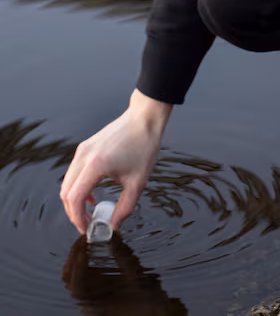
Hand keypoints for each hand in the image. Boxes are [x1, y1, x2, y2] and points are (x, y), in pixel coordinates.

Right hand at [60, 90, 171, 232]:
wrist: (144, 118)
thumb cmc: (143, 146)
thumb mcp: (138, 181)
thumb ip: (125, 207)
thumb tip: (114, 225)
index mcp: (96, 165)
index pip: (75, 199)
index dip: (78, 219)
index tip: (88, 230)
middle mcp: (84, 156)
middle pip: (66, 193)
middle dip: (74, 213)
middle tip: (88, 225)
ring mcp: (82, 150)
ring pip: (67, 183)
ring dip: (75, 201)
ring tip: (90, 213)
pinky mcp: (85, 147)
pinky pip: (74, 173)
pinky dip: (77, 188)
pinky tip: (92, 195)